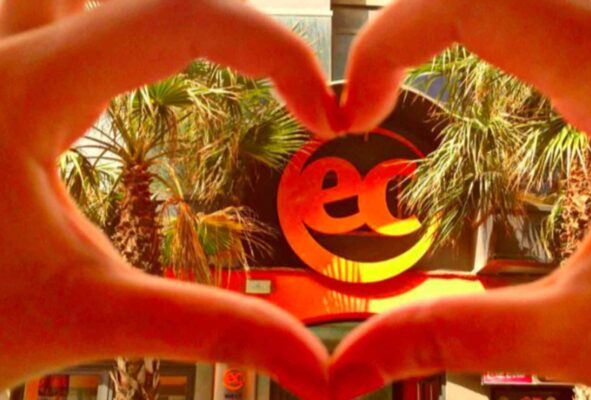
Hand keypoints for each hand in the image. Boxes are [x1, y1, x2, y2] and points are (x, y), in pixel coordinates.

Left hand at [0, 1, 338, 397]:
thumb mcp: (87, 317)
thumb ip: (209, 330)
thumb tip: (310, 367)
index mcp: (27, 88)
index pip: (184, 16)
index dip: (275, 50)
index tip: (322, 111)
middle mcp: (4, 55)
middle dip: (219, 21)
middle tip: (274, 69)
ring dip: (154, 21)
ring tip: (209, 65)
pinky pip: (56, 26)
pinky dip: (115, 41)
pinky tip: (125, 93)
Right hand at [331, 0, 590, 398]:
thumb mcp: (589, 336)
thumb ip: (455, 333)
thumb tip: (354, 362)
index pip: (478, 2)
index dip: (391, 35)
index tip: (358, 100)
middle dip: (447, 5)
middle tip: (407, 54)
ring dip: (524, 9)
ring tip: (473, 49)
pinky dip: (583, 16)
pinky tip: (557, 60)